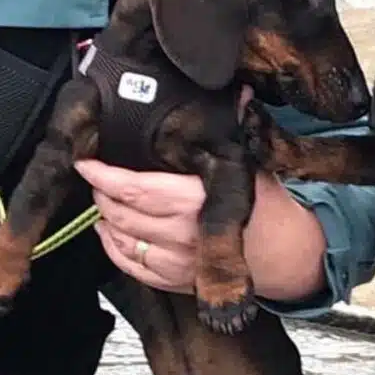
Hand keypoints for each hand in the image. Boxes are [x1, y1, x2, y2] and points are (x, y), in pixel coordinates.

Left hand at [84, 85, 326, 299]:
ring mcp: (175, 262)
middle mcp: (180, 234)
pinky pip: (129, 265)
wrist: (288, 252)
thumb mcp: (249, 163)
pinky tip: (112, 231)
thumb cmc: (268, 205)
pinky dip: (113, 247)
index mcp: (193, 200)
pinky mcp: (174, 282)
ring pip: (119, 239)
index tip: (86, 161)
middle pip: (119, 213)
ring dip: (105, 218)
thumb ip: (233, 131)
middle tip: (98, 176)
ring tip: (106, 200)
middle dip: (101, 193)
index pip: (132, 188)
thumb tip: (239, 92)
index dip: (102, 175)